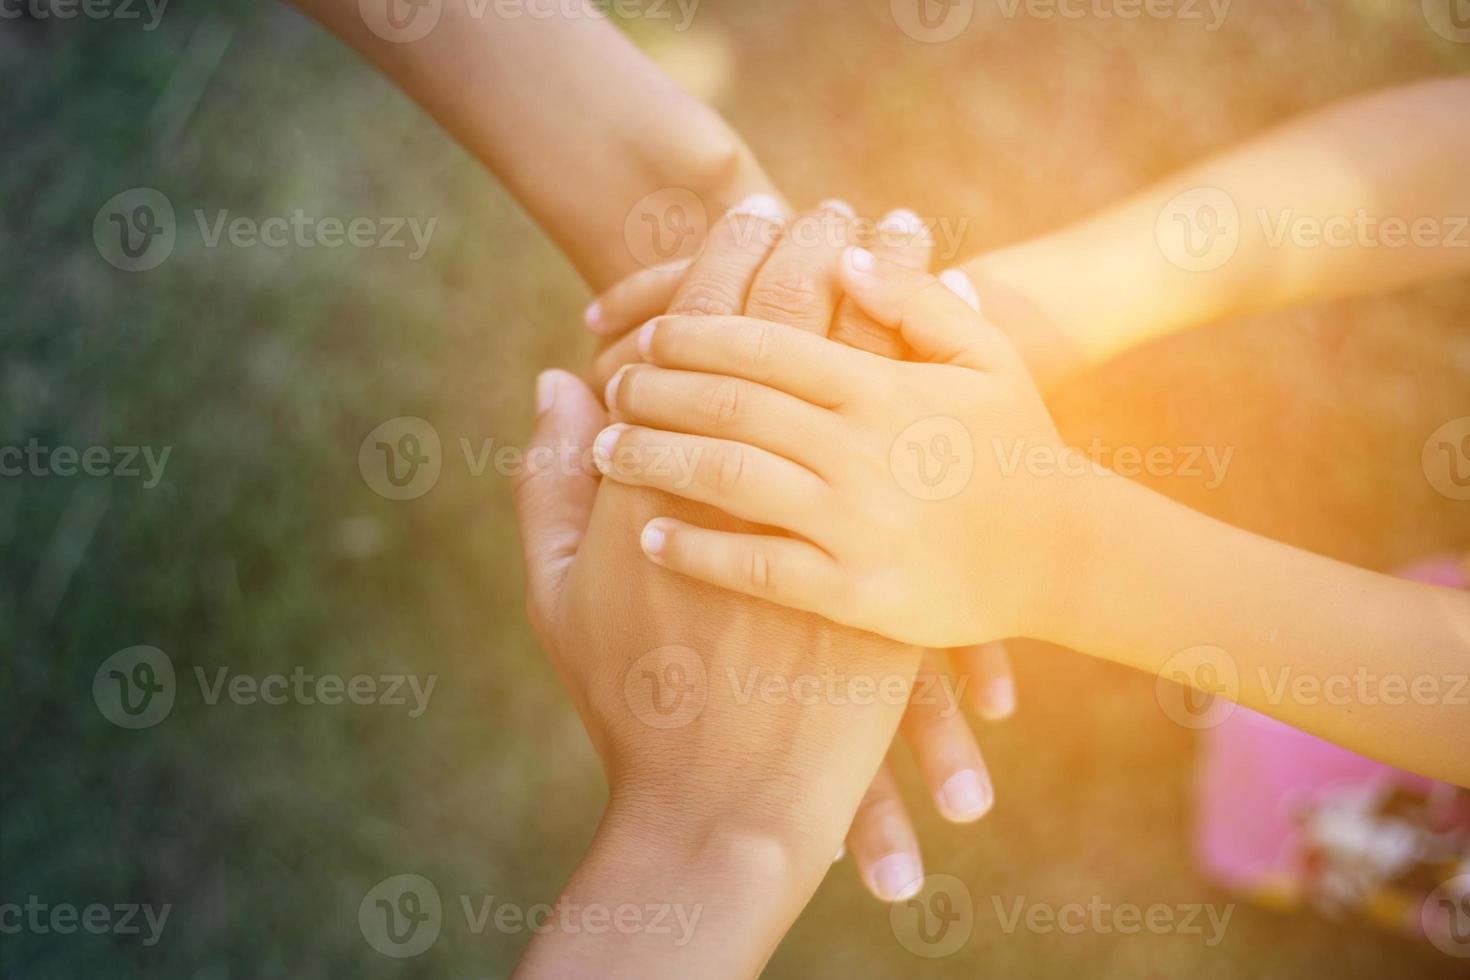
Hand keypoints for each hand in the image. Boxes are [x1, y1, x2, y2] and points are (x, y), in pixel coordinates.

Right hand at [512, 204, 933, 977]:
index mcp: (655, 481)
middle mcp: (743, 488)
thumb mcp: (558, 595)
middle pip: (782, 331)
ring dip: (875, 286)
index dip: (723, 261)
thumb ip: (544, 483)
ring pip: (855, 370)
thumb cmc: (627, 703)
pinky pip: (914, 443)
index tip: (749, 212)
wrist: (727, 806)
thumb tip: (556, 382)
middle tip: (825, 198)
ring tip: (895, 229)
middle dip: (805, 249)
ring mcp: (824, 525)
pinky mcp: (888, 550)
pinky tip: (949, 316)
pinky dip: (929, 374)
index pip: (696, 333)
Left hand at [592, 248, 1075, 649]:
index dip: (695, 334)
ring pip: (728, 477)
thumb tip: (841, 254)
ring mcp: (857, 524)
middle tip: (615, 385)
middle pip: (730, 406)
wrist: (1067, 556)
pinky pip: (757, 567)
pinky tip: (649, 536)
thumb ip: (913, 301)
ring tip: (606, 447)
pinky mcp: (857, 595)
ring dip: (655, 457)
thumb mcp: (984, 356)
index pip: (763, 343)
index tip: (651, 333)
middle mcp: (861, 450)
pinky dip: (697, 549)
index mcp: (881, 387)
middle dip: (656, 390)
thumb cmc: (1017, 447)